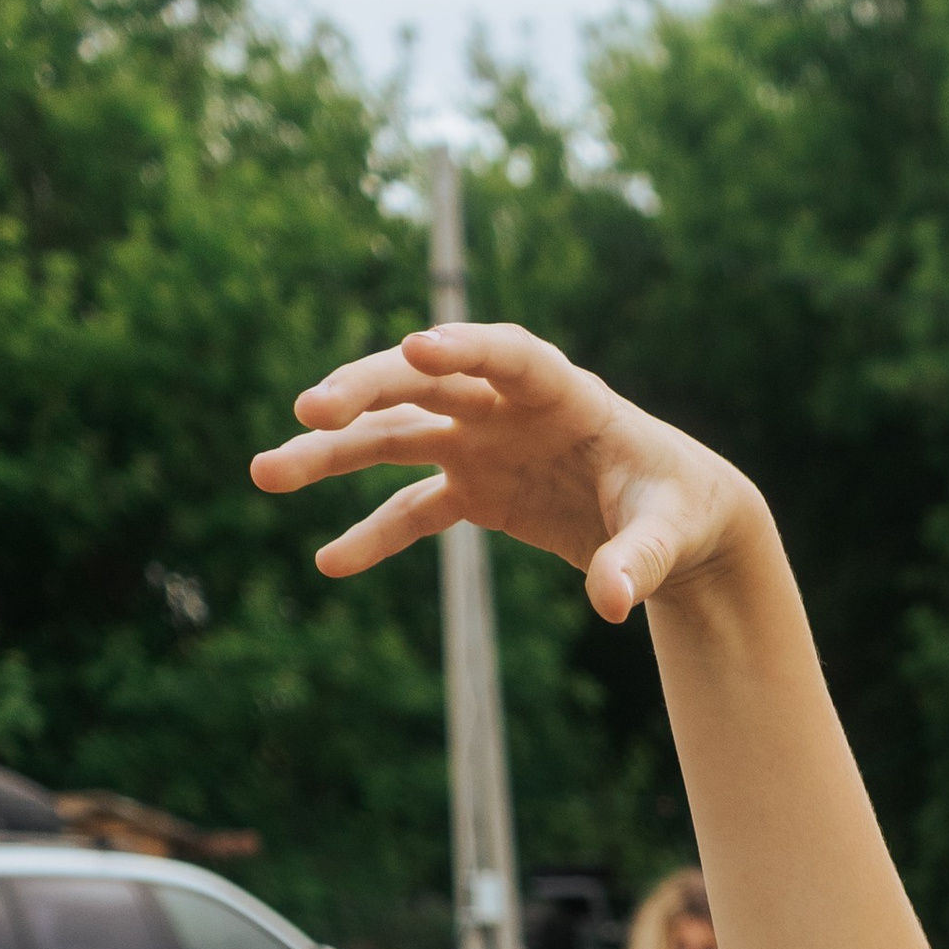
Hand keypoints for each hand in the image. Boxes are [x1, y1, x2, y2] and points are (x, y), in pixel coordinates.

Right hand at [250, 323, 767, 620]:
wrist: (676, 525)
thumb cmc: (681, 509)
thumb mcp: (670, 534)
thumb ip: (638, 560)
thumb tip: (610, 602)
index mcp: (566, 393)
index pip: (508, 355)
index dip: (464, 346)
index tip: (418, 349)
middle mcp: (508, 408)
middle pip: (425, 384)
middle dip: (367, 391)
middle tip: (310, 408)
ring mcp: (483, 444)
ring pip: (395, 437)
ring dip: (333, 452)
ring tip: (267, 472)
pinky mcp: (474, 490)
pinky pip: (413, 510)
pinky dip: (374, 536)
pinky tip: (329, 563)